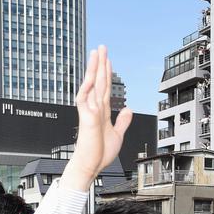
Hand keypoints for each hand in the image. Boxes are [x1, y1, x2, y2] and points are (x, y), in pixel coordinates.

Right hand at [61, 46, 132, 187]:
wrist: (91, 166)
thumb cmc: (100, 153)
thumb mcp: (118, 134)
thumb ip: (123, 121)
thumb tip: (128, 108)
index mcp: (102, 111)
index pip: (105, 87)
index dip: (107, 73)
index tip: (107, 60)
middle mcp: (95, 108)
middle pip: (99, 81)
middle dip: (101, 64)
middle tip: (102, 47)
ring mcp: (89, 111)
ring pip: (92, 85)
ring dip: (94, 68)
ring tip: (97, 52)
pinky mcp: (86, 117)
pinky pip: (84, 98)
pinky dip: (87, 86)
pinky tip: (90, 74)